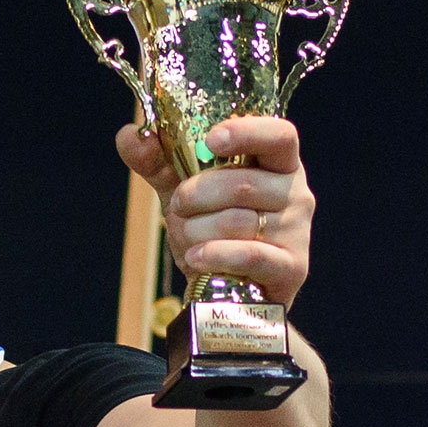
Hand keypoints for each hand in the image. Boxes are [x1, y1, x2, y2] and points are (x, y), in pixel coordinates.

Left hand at [117, 114, 314, 310]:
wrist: (231, 294)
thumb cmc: (214, 233)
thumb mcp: (184, 193)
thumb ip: (159, 163)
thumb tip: (129, 134)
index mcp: (278, 164)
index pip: (279, 135)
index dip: (247, 133)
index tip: (210, 139)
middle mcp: (296, 193)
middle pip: (243, 183)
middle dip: (196, 195)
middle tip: (178, 205)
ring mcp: (297, 232)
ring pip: (238, 221)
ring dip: (197, 230)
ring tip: (187, 237)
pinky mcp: (291, 268)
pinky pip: (249, 255)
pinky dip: (215, 254)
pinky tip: (196, 257)